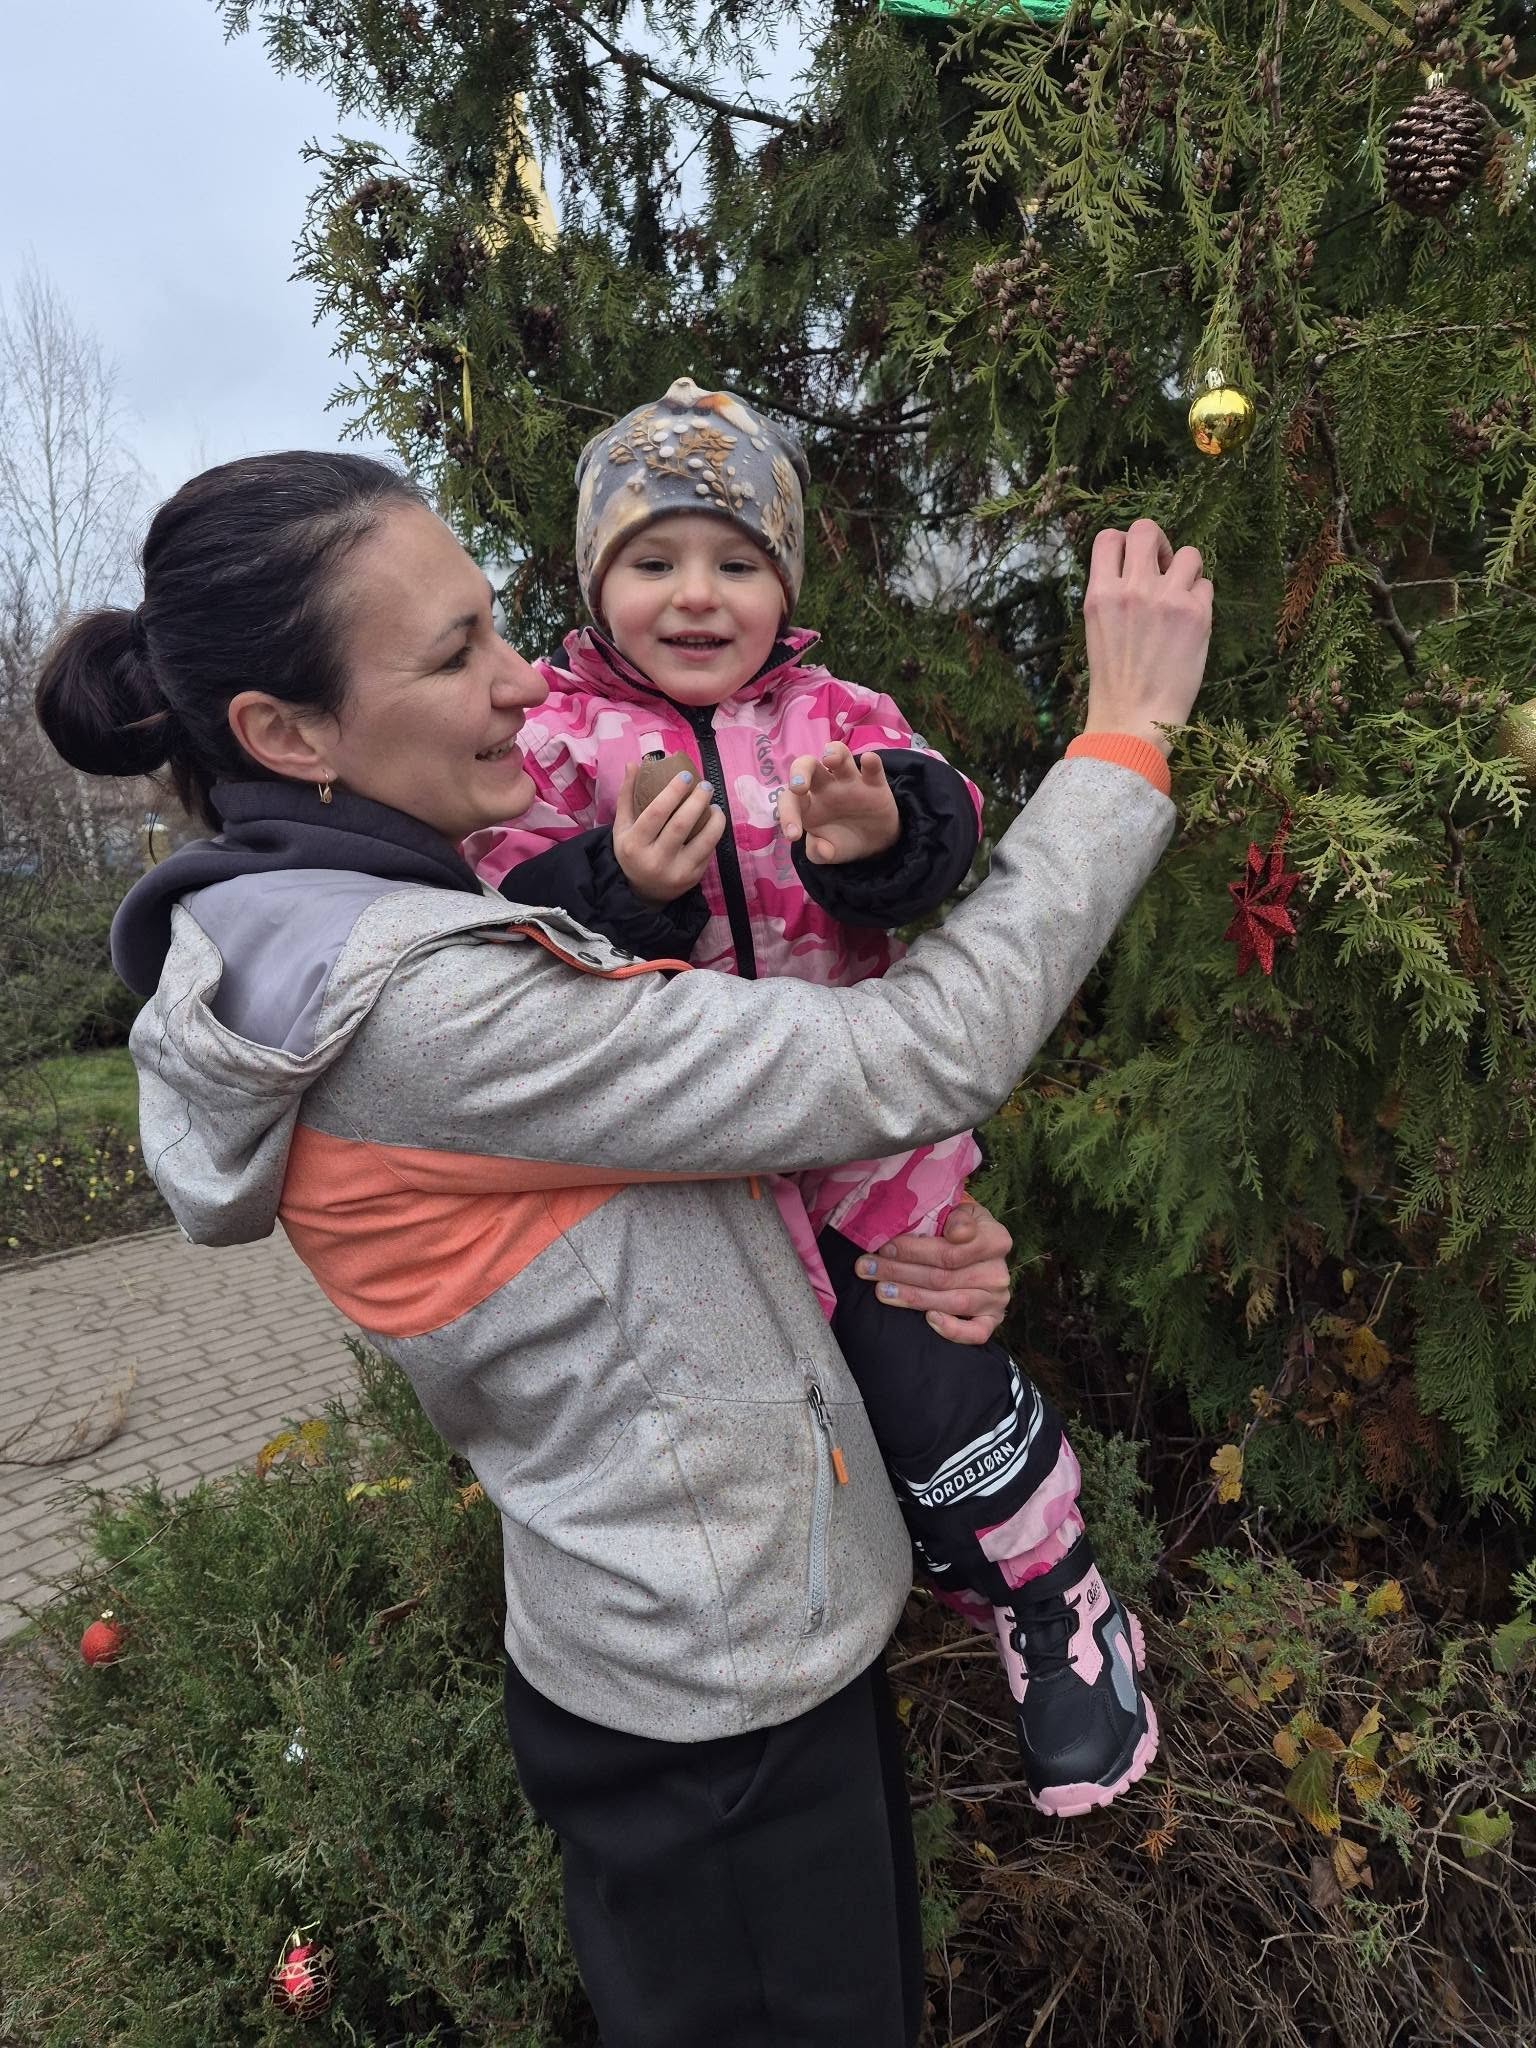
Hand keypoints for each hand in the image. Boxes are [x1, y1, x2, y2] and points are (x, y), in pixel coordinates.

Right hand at [613, 761, 725, 904]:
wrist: (642, 891)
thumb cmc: (633, 851)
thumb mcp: (622, 827)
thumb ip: (626, 795)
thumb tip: (634, 763)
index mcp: (634, 845)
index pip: (656, 813)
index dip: (673, 791)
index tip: (686, 775)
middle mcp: (655, 860)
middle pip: (681, 825)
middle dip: (697, 800)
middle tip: (705, 785)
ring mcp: (676, 872)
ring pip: (703, 840)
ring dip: (715, 819)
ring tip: (714, 805)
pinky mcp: (693, 878)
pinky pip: (709, 851)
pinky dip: (715, 833)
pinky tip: (714, 821)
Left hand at [778, 743, 898, 864]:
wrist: (876, 846)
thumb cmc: (842, 842)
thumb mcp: (828, 854)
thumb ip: (818, 853)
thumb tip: (819, 847)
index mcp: (808, 804)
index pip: (790, 799)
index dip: (787, 814)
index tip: (794, 836)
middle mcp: (825, 787)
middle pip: (807, 765)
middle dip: (800, 771)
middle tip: (799, 787)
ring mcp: (850, 782)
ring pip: (839, 755)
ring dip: (834, 752)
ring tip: (830, 760)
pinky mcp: (874, 784)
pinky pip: (872, 767)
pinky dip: (871, 761)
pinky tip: (868, 760)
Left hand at [856, 1198, 1012, 1344]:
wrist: (976, 1247)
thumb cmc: (958, 1227)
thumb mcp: (959, 1211)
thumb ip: (956, 1217)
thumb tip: (955, 1232)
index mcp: (996, 1239)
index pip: (950, 1250)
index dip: (914, 1250)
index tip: (884, 1247)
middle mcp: (999, 1271)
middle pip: (943, 1276)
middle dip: (899, 1272)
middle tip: (867, 1268)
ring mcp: (997, 1298)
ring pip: (951, 1302)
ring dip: (911, 1297)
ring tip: (881, 1290)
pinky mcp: (992, 1320)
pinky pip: (976, 1333)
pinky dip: (953, 1330)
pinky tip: (928, 1319)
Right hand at [1082, 518, 1212, 755]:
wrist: (1133, 720)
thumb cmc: (1115, 680)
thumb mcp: (1098, 629)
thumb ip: (1114, 593)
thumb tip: (1138, 566)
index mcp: (1100, 594)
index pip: (1109, 537)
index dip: (1125, 543)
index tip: (1135, 561)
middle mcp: (1132, 589)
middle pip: (1147, 529)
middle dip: (1159, 542)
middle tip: (1162, 566)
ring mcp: (1166, 599)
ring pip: (1189, 553)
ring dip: (1187, 571)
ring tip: (1181, 598)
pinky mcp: (1196, 614)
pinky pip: (1206, 585)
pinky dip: (1201, 600)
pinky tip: (1190, 623)